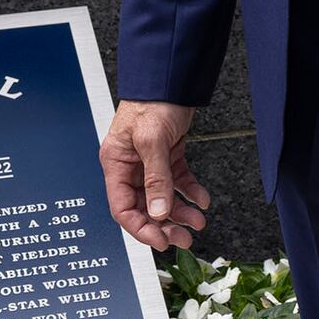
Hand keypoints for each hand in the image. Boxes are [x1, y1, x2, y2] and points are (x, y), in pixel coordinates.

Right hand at [100, 99, 211, 252]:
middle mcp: (131, 166)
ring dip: (180, 213)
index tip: (161, 241)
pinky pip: (177, 182)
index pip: (122, 207)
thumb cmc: (153, 101)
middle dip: (164, 225)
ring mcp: (150, 162)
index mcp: (116, 163)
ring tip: (198, 223)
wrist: (172, 77)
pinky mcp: (168, 155)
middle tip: (183, 238)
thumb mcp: (152, 140)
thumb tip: (157, 212)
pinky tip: (202, 200)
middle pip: (144, 207)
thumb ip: (156, 178)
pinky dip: (190, 194)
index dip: (141, 228)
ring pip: (163, 198)